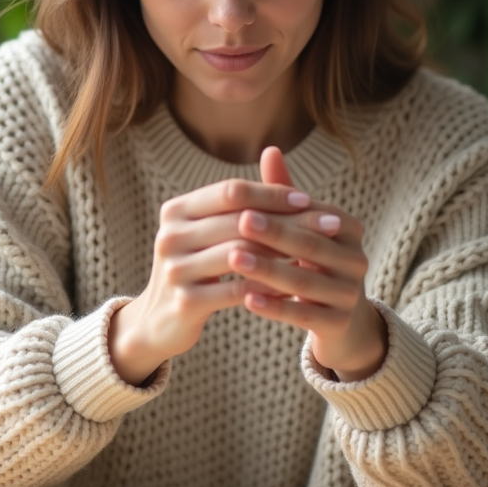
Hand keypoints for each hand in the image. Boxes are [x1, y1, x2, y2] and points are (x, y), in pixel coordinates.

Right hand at [109, 176, 316, 385]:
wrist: (158, 321)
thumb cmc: (194, 269)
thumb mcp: (209, 232)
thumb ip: (240, 205)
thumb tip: (282, 165)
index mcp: (176, 210)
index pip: (232, 192)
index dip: (272, 194)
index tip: (308, 199)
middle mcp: (170, 235)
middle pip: (241, 221)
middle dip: (289, 222)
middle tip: (328, 224)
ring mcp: (175, 269)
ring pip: (242, 254)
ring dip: (285, 254)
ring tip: (317, 254)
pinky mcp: (185, 301)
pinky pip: (239, 291)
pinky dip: (271, 288)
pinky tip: (296, 288)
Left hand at [229, 147, 386, 381]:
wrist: (342, 324)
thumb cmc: (314, 264)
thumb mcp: (303, 228)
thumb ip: (285, 195)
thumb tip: (270, 149)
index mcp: (350, 230)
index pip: (313, 215)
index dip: (280, 210)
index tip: (244, 204)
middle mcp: (357, 260)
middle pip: (311, 244)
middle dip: (274, 233)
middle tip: (240, 223)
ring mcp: (350, 294)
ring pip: (305, 280)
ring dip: (268, 269)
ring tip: (234, 260)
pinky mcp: (339, 323)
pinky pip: (303, 313)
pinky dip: (275, 306)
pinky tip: (246, 298)